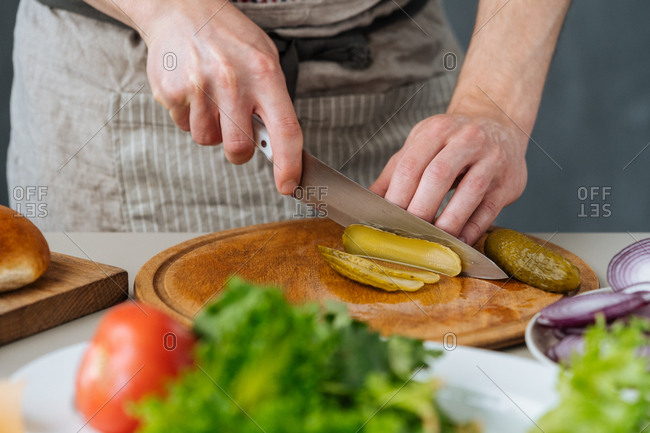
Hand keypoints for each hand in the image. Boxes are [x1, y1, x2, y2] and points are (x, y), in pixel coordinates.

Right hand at [144, 1, 301, 193]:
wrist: (180, 8)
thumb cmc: (228, 38)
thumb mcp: (263, 58)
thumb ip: (272, 100)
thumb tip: (278, 145)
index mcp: (264, 73)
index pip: (285, 130)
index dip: (288, 164)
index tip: (288, 185)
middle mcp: (232, 81)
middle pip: (239, 148)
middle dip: (239, 151)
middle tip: (236, 134)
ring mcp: (198, 87)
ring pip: (207, 140)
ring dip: (211, 128)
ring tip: (210, 96)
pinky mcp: (171, 92)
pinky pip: (183, 127)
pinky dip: (189, 116)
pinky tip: (193, 90)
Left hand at [370, 110, 527, 245]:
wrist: (499, 124)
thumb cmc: (451, 141)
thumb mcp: (421, 145)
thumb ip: (395, 172)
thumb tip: (368, 201)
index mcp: (437, 130)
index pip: (411, 165)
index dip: (397, 195)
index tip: (385, 219)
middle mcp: (467, 139)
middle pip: (438, 176)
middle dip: (419, 209)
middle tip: (406, 232)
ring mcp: (492, 159)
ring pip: (470, 192)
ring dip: (447, 222)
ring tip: (432, 240)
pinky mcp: (509, 182)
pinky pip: (489, 210)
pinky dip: (471, 230)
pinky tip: (457, 242)